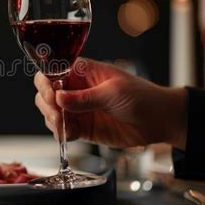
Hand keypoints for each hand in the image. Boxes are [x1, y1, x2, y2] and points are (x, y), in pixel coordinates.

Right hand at [34, 58, 187, 149]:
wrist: (159, 121)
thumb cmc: (141, 97)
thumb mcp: (113, 92)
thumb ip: (85, 98)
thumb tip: (58, 97)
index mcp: (83, 72)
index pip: (53, 70)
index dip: (46, 81)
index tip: (50, 93)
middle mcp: (76, 89)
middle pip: (46, 92)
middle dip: (46, 103)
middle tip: (57, 114)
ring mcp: (77, 109)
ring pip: (50, 112)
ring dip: (51, 119)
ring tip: (63, 126)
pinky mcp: (82, 127)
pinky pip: (62, 130)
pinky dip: (60, 133)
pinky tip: (68, 135)